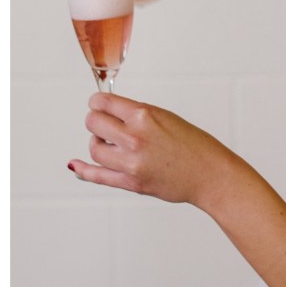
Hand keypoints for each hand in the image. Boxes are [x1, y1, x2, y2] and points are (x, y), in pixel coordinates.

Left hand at [68, 93, 223, 205]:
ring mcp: (131, 162)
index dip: (97, 103)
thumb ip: (137, 115)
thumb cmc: (195, 145)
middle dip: (96, 122)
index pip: (103, 103)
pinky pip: (97, 175)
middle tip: (103, 124)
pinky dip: (82, 169)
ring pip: (94, 148)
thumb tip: (111, 113)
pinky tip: (75, 165)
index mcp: (144, 116)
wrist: (210, 174)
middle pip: (93, 123)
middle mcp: (135, 137)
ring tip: (109, 143)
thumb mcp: (166, 118)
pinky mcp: (131, 183)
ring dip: (97, 143)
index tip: (98, 105)